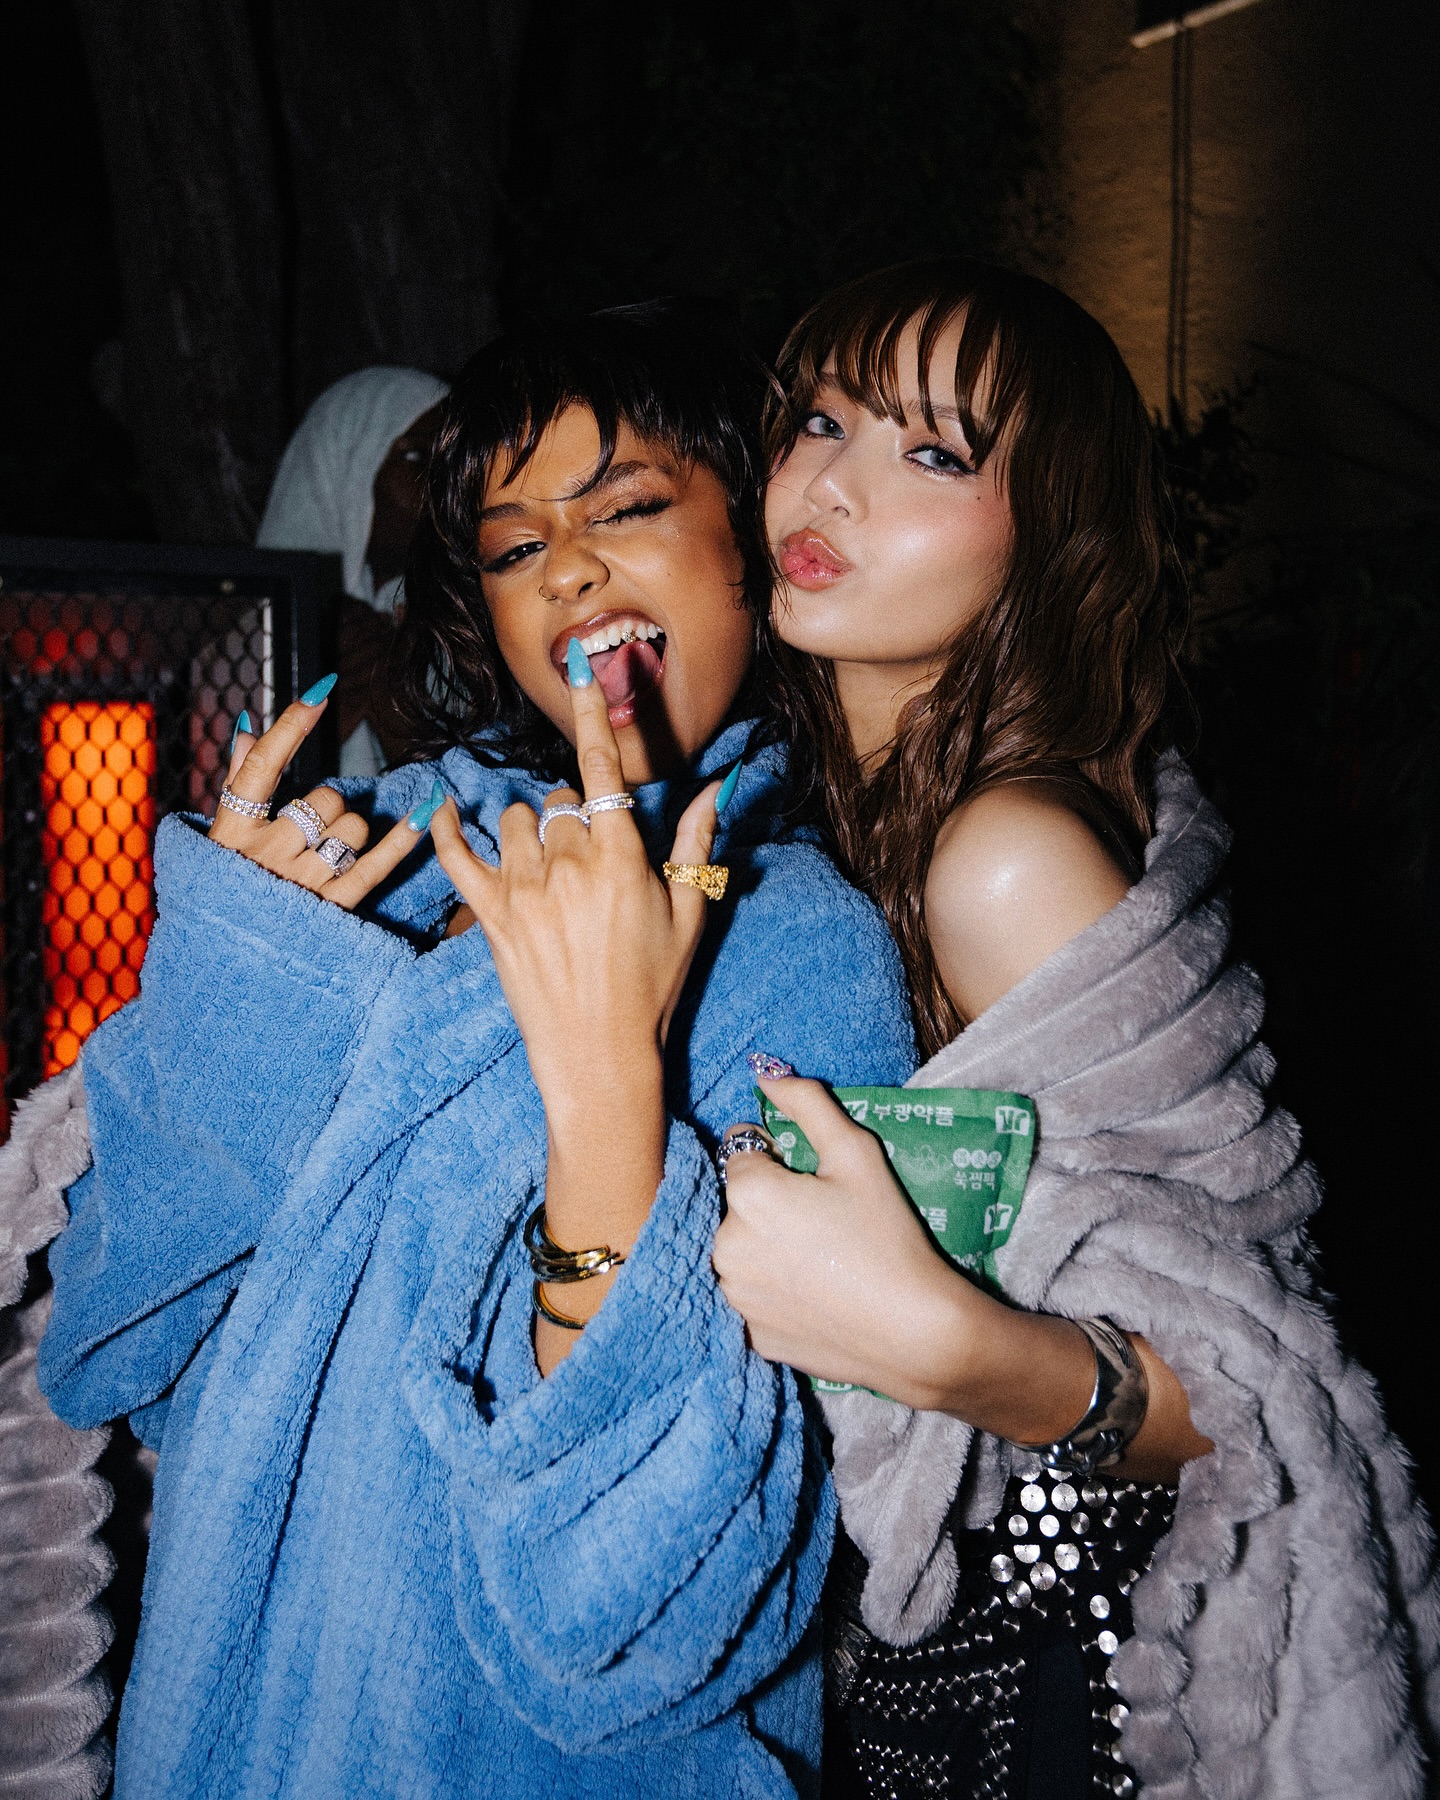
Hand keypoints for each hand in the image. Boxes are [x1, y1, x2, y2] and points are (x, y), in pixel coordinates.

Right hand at [209, 690, 440, 910]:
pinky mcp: (332, 909)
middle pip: (325, 800)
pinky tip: (425, 812)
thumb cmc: (227, 886)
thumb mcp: (221, 836)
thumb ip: (237, 778)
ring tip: (325, 855)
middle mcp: (267, 854)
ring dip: (350, 833)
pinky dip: (403, 839)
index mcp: (234, 830)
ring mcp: (300, 883)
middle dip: (328, 807)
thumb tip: (246, 725)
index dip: (293, 726)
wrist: (227, 963)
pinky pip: (375, 865)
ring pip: (352, 828)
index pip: (264, 765)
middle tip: (310, 831)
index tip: (322, 691)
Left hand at [429, 651, 721, 1120]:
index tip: (581, 664)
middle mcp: (568, 867)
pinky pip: (456, 858)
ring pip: (515, 820)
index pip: (603, 769)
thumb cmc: (652, 987)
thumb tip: (716, 788)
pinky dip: (445, 830)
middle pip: (559, 800)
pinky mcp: (489, 918)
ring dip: (530, 830)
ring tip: (549, 870)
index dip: (593, 712)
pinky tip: (440, 811)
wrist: (599, 1055)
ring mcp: (523, 891)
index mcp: (620, 860)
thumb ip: (695, 844)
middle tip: (591, 861)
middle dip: (573, 815)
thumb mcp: (688, 915)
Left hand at [713, 1075, 968, 1405]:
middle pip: (739, 1205)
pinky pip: (754, 1297)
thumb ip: (807, 1104)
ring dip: (766, 1247)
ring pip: (741, 1251)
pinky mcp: (750, 1335)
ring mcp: (735, 1295)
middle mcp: (724, 1244)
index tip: (817, 1183)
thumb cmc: (887, 1234)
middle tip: (825, 1223)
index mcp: (747, 1193)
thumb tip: (765, 1074)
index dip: (782, 1161)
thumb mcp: (856, 1153)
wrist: (913, 1330)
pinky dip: (775, 1293)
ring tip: (821, 1260)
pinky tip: (816, 1295)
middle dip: (770, 1205)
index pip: (746, 1153)